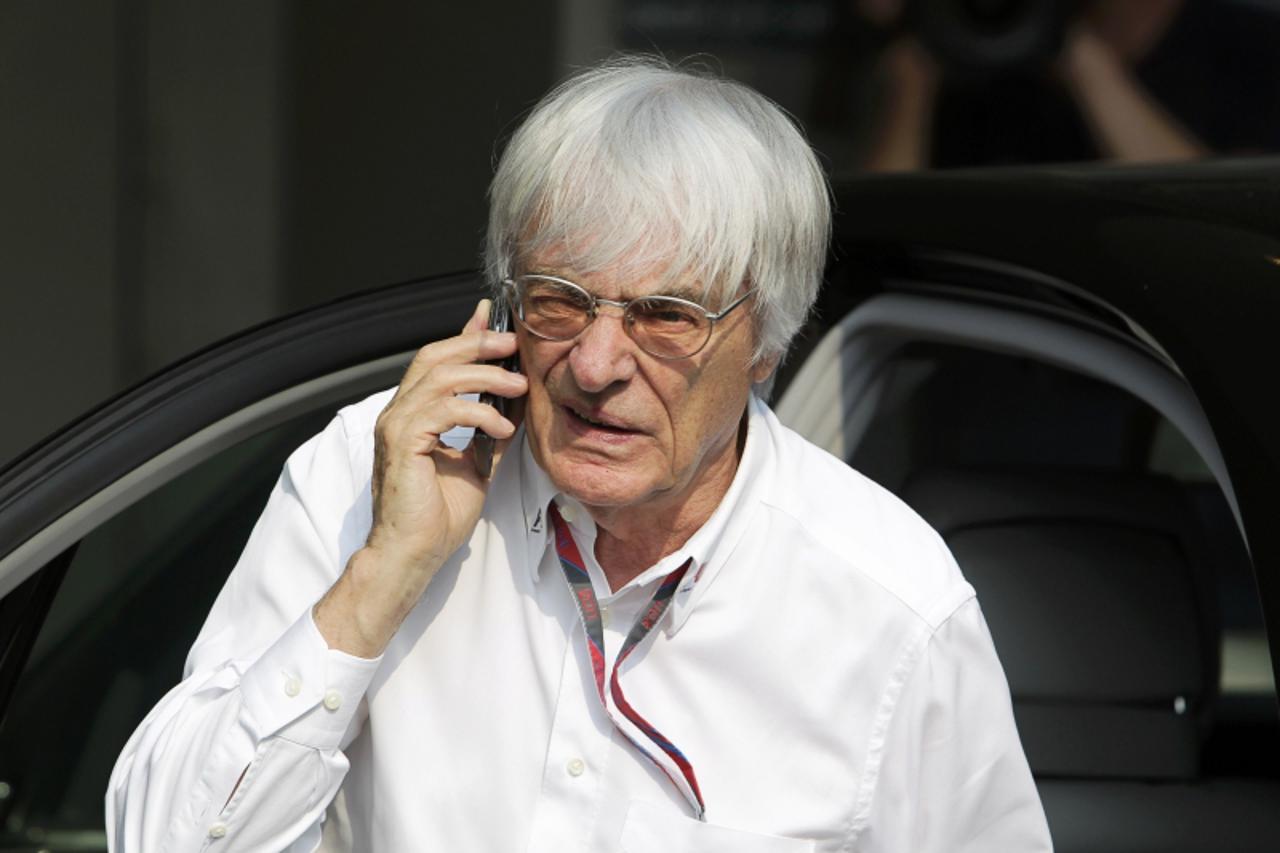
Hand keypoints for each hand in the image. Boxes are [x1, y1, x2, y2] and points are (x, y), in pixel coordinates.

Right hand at [315, 299, 526, 656]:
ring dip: (485, 376)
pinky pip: (443, 410)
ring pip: (441, 377)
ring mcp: (395, 426)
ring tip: (519, 385)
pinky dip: (478, 412)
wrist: (412, 554)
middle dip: (477, 343)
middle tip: (514, 343)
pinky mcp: (401, 442)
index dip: (465, 335)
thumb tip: (512, 404)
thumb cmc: (437, 517)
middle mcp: (398, 413)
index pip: (436, 361)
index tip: (497, 318)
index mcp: (412, 415)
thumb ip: (489, 431)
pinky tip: (501, 426)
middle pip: (434, 356)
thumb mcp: (476, 464)